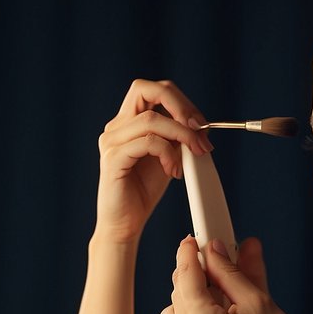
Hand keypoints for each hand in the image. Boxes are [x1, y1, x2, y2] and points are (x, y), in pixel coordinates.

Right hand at [95, 79, 213, 243]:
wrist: (124, 224)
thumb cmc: (143, 192)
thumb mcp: (167, 156)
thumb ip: (177, 136)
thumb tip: (199, 123)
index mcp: (127, 123)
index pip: (152, 90)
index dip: (180, 101)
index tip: (201, 123)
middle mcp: (116, 127)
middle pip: (145, 89)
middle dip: (179, 105)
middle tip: (199, 128)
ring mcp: (112, 141)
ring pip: (152, 119)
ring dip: (181, 134)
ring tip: (192, 155)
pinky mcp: (114, 158)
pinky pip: (148, 142)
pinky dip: (168, 153)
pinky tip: (173, 170)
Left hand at [159, 236, 304, 313]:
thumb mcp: (259, 303)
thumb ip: (234, 271)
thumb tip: (219, 246)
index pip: (186, 273)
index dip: (190, 251)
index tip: (196, 238)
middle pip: (179, 287)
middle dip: (200, 276)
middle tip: (224, 271)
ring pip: (174, 304)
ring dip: (194, 298)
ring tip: (223, 307)